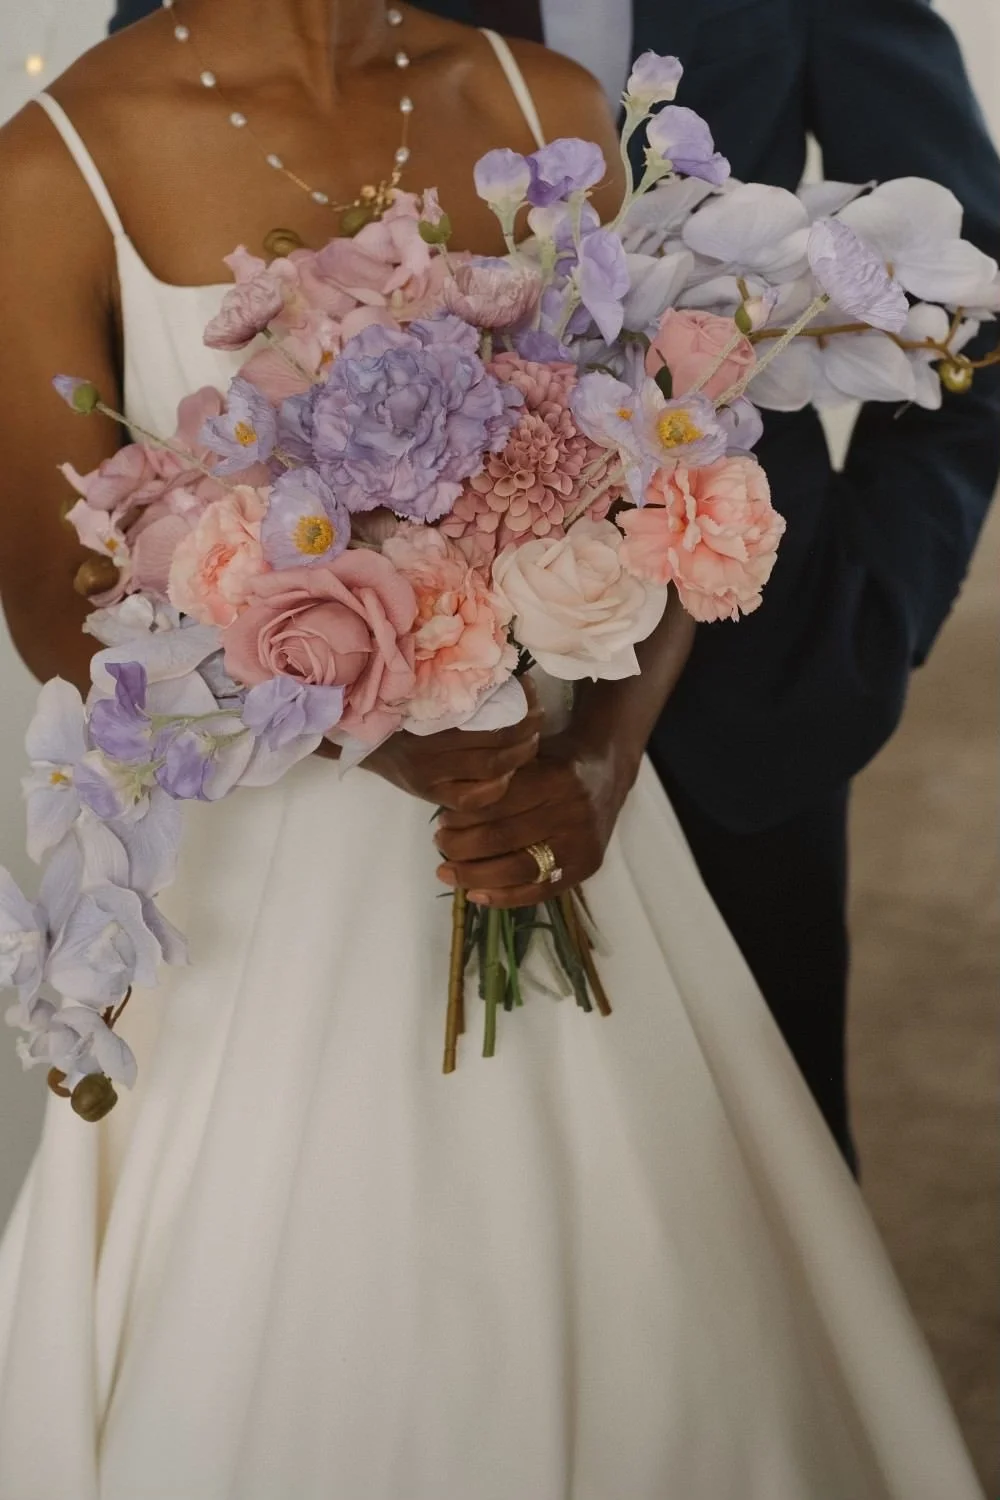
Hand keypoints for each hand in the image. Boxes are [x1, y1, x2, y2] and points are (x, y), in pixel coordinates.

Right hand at [363, 680, 542, 811]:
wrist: (365, 741)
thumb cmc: (398, 711)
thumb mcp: (422, 695)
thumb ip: (454, 693)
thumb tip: (501, 678)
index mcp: (428, 718)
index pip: (484, 712)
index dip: (517, 703)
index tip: (529, 687)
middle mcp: (430, 750)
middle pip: (495, 744)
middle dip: (526, 729)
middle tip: (538, 715)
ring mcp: (432, 777)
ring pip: (491, 770)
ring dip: (520, 755)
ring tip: (532, 741)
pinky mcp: (431, 796)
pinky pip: (472, 799)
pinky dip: (497, 788)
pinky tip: (508, 775)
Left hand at [433, 728, 633, 906]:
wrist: (607, 771)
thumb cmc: (556, 759)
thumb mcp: (528, 754)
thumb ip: (497, 776)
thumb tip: (448, 805)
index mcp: (555, 778)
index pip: (498, 805)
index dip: (463, 818)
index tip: (442, 821)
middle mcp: (572, 811)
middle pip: (504, 838)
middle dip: (462, 847)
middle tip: (440, 844)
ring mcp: (582, 843)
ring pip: (519, 869)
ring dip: (476, 875)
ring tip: (448, 871)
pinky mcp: (587, 865)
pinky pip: (541, 890)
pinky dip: (505, 897)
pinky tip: (476, 894)